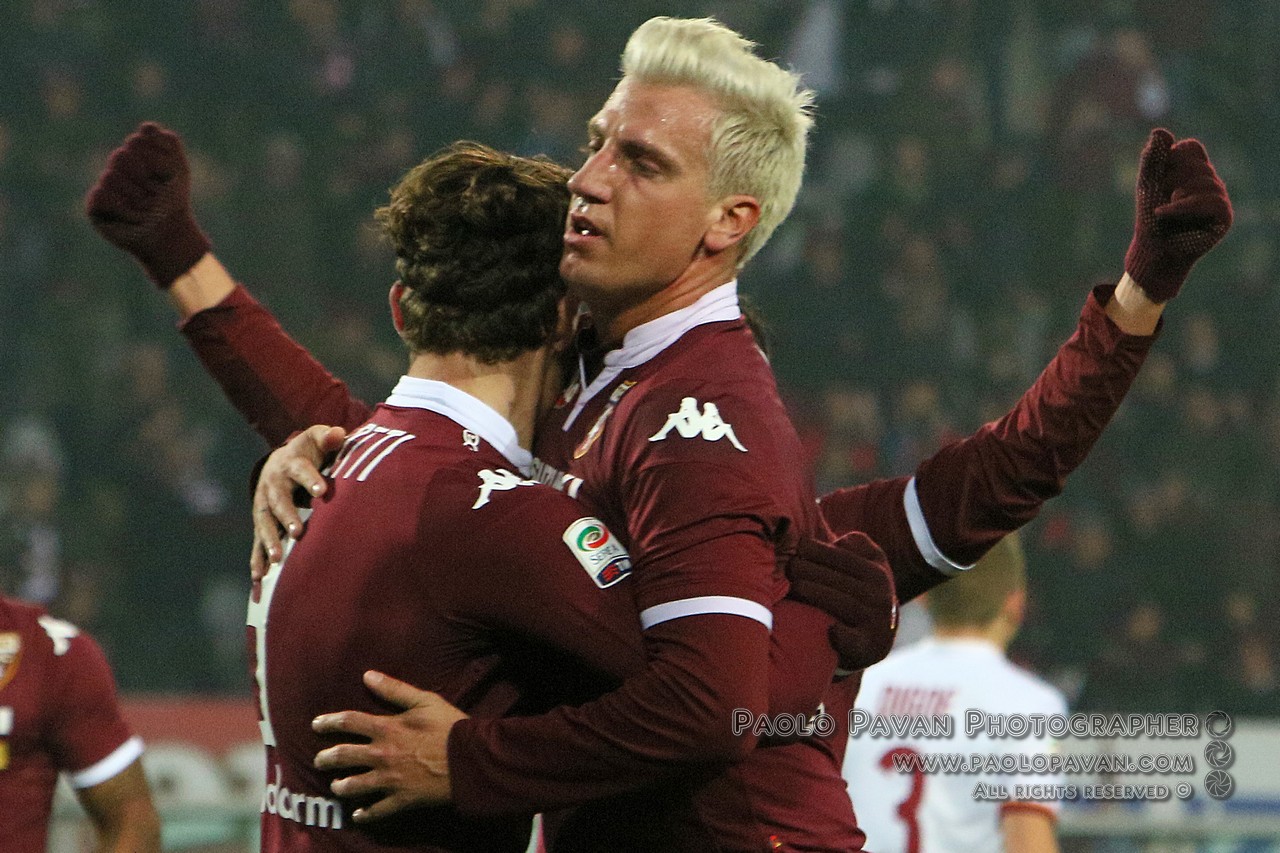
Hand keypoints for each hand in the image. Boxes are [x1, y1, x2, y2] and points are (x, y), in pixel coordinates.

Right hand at [85, 121, 210, 286]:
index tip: (168, 176)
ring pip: (111, 176)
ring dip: (137, 196)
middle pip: (121, 155)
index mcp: (136, 155)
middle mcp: (118, 167)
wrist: (170, 234)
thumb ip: (167, 143)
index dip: (157, 160)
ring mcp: (105, 185)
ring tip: (146, 209)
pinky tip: (134, 217)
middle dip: (145, 177)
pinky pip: (102, 195)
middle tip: (157, 194)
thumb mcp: (178, 170)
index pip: (137, 140)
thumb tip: (146, 128)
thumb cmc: (173, 201)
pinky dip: (123, 208)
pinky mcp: (95, 205)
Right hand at [250, 424, 345, 579]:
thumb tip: (339, 433)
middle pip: (278, 501)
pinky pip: (256, 541)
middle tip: (297, 532)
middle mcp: (273, 485)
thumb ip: (329, 437)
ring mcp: (264, 504)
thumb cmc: (308, 451)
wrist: (280, 461)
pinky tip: (258, 577)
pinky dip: (256, 558)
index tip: (322, 491)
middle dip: (287, 516)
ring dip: (269, 541)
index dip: (311, 480)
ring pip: (264, 523)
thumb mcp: (318, 439)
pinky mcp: (261, 521)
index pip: (301, 470)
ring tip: (277, 559)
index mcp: (290, 463)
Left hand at [312, 671, 468, 820]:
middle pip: (344, 756)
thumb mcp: (424, 700)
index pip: (348, 722)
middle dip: (326, 759)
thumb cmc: (449, 726)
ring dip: (341, 786)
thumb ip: (394, 689)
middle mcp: (382, 755)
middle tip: (319, 761)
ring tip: (336, 787)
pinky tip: (358, 815)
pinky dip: (366, 814)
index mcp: (386, 728)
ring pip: (355, 786)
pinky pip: (377, 811)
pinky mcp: (402, 800)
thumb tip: (367, 675)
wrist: (470, 759)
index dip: (329, 722)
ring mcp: (390, 780)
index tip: (316, 725)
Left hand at [785, 532, 897, 675]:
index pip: (843, 558)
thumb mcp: (872, 567)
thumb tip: (841, 540)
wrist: (874, 643)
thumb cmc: (861, 595)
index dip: (817, 550)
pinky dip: (841, 636)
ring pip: (841, 603)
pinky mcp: (868, 649)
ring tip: (793, 587)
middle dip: (810, 571)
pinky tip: (828, 629)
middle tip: (788, 568)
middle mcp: (880, 597)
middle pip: (838, 579)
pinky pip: (853, 640)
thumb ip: (861, 546)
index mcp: (878, 574)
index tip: (797, 548)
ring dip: (814, 593)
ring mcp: (875, 624)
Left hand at [1124, 127, 1232, 301]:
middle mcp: (1210, 181)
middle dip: (1169, 180)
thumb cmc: (1150, 217)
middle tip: (1162, 199)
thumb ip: (1152, 158)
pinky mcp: (1223, 215)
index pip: (1190, 147)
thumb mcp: (1148, 184)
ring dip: (1175, 195)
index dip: (1171, 158)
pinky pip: (1209, 200)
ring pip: (1202, 180)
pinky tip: (1165, 213)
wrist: (1153, 248)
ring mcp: (1219, 197)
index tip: (1159, 177)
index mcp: (1194, 171)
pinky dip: (1182, 206)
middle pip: (1194, 164)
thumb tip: (1159, 131)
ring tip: (1166, 211)